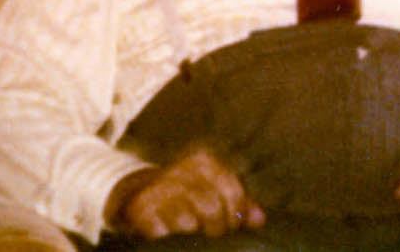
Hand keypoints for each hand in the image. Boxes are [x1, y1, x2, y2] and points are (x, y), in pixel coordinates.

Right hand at [107, 145, 263, 239]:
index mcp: (204, 163)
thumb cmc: (187, 193)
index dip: (236, 214)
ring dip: (192, 232)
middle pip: (211, 208)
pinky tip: (170, 235)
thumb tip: (260, 219)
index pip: (232, 193)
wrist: (138, 192)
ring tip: (192, 232)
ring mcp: (160, 190)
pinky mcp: (141, 210)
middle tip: (213, 233)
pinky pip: (160, 230)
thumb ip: (238, 205)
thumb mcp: (213, 190)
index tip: (232, 226)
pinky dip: (168, 236)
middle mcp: (181, 171)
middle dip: (216, 227)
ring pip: (187, 221)